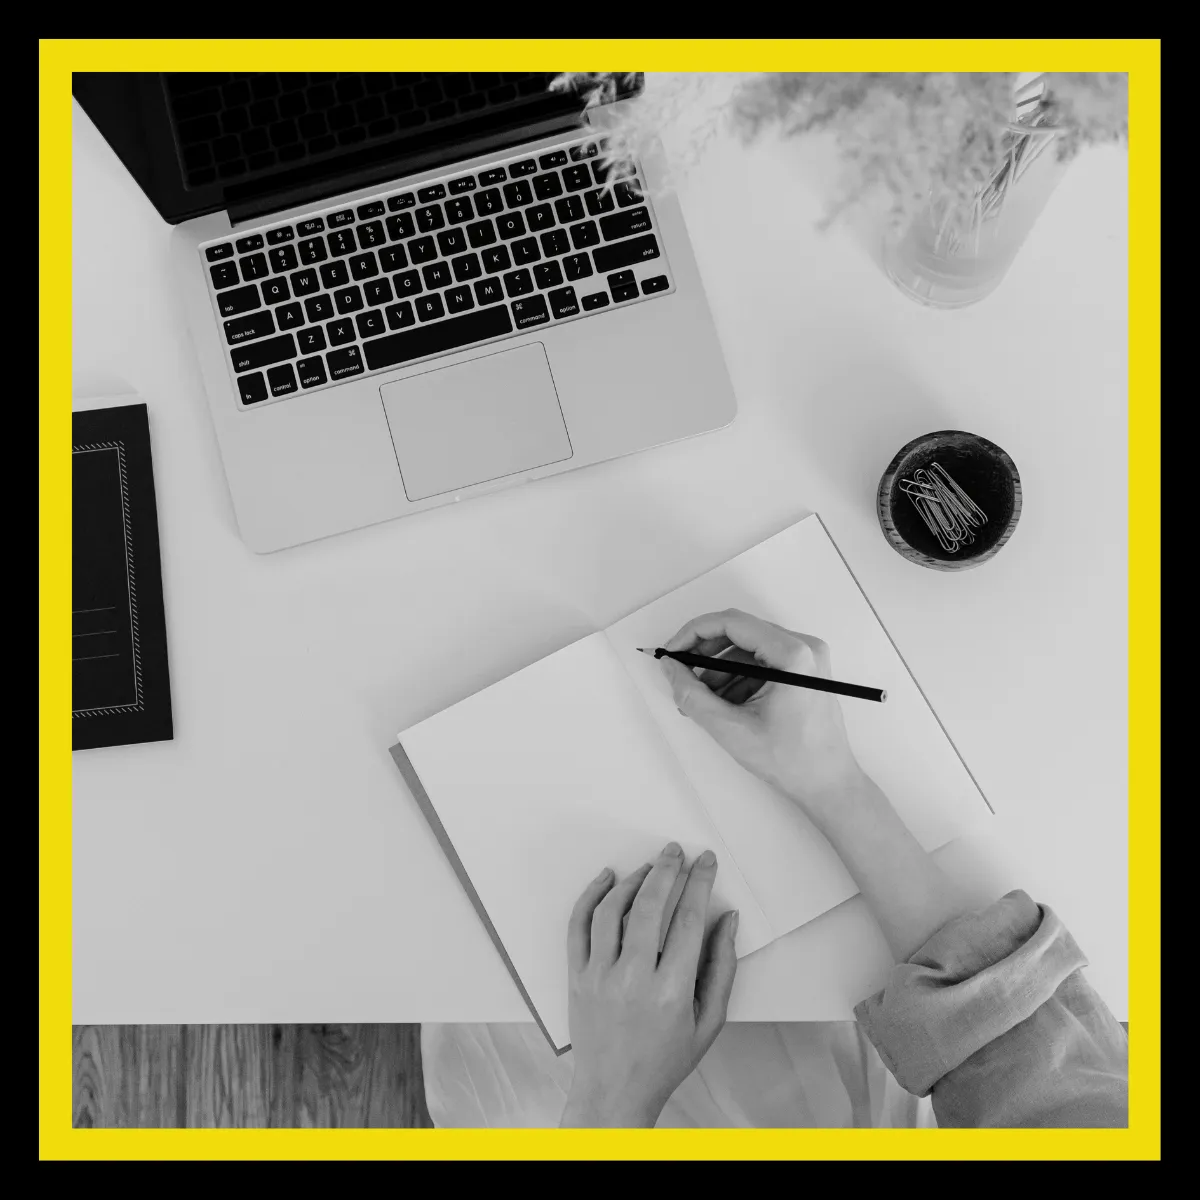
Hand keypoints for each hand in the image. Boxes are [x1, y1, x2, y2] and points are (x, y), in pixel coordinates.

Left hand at [560, 843, 738, 1127]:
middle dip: (666, 870)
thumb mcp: (709, 1022)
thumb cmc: (664, 1060)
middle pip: (649, 906)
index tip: (705, 862)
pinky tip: (606, 879)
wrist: (614, 1092)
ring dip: (632, 880)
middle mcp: (632, 979)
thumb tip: (727, 920)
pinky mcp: (576, 976)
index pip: (688, 920)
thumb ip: (722, 967)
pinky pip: (578, 925)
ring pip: (611, 910)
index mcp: (671, 992)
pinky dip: (590, 896)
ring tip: (649, 867)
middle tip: (675, 851)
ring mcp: (599, 976)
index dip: (700, 883)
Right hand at [658, 608, 864, 812]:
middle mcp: (805, 648)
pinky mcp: (804, 672)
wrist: (828, 785)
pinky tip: (725, 705)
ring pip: (749, 650)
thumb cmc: (794, 761)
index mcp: (793, 655)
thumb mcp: (731, 729)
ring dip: (720, 670)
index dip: (694, 633)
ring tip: (703, 700)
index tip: (673, 650)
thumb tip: (671, 668)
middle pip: (741, 633)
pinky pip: (762, 663)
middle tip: (681, 673)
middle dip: (705, 654)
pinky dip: (738, 679)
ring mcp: (807, 660)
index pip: (733, 623)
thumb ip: (692, 695)